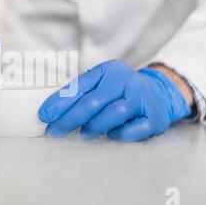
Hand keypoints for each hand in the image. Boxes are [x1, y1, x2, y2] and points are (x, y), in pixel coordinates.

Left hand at [39, 60, 191, 141]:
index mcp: (109, 70)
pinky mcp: (154, 118)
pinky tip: (112, 134)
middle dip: (69, 119)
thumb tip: (51, 113)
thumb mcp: (102, 83)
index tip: (44, 115)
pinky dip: (120, 133)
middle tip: (54, 131)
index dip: (60, 101)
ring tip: (84, 133)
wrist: (160, 94)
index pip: (80, 86)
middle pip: (94, 101)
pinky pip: (135, 129)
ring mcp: (142, 99)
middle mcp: (126, 81)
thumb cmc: (120, 91)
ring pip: (115, 113)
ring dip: (95, 126)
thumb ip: (81, 93)